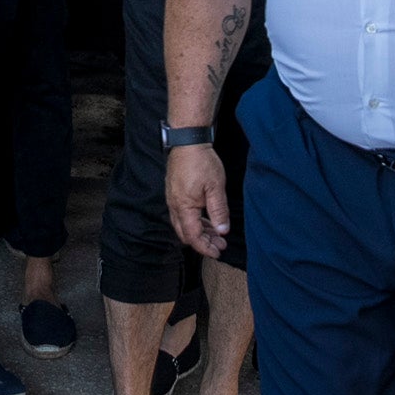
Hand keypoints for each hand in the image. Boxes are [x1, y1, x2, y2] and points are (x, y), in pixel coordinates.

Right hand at [165, 140, 229, 256]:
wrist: (187, 141)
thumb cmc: (201, 162)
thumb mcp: (216, 187)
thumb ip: (218, 211)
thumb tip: (222, 230)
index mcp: (183, 206)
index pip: (192, 236)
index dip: (205, 247)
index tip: (218, 252)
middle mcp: (174, 205)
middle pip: (185, 233)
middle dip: (203, 242)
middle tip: (220, 245)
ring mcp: (173, 199)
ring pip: (184, 224)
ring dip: (200, 231)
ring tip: (218, 234)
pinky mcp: (175, 193)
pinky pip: (183, 214)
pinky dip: (196, 221)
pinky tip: (208, 220)